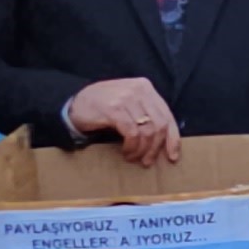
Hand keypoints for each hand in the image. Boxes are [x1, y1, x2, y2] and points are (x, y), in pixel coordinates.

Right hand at [67, 78, 181, 164]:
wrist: (75, 104)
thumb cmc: (104, 106)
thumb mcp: (128, 103)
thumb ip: (145, 112)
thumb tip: (165, 139)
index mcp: (145, 87)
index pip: (167, 115)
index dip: (173, 139)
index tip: (172, 156)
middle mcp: (138, 89)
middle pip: (159, 125)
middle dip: (155, 148)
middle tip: (147, 161)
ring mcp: (126, 98)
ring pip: (147, 131)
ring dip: (142, 150)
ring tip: (134, 158)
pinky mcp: (114, 109)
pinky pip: (132, 133)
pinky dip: (131, 147)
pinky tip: (126, 153)